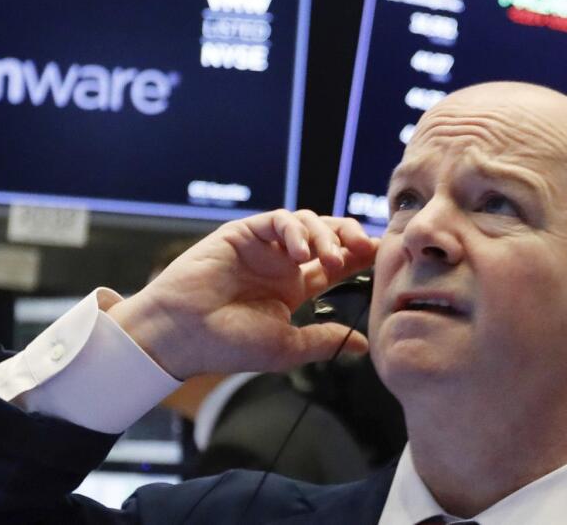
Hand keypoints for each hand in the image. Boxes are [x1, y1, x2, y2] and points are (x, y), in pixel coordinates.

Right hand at [107, 210, 376, 379]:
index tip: (383, 255)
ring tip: (329, 258)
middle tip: (368, 248)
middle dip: (350, 237)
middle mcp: (281, 263)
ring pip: (306, 223)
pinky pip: (277, 220)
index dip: (360, 257)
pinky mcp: (243, 233)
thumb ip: (324, 340)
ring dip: (324, 235)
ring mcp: (263, 247)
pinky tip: (301, 252)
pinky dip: (294, 230)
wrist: (183, 334)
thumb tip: (365, 345)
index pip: (336, 265)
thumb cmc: (229, 345)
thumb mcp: (286, 347)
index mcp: (293, 288)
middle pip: (327, 236)